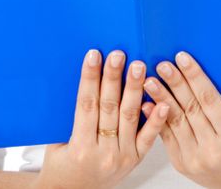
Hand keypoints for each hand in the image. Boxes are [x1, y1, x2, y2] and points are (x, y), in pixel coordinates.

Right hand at [36, 49, 169, 188]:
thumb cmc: (64, 165)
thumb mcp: (59, 141)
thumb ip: (73, 115)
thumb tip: (86, 76)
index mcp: (80, 146)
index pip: (86, 104)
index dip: (90, 78)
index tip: (94, 55)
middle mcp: (103, 152)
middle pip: (109, 107)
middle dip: (114, 77)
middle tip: (119, 54)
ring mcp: (122, 156)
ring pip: (129, 116)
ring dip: (134, 89)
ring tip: (139, 66)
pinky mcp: (136, 159)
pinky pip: (149, 137)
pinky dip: (156, 119)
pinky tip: (161, 101)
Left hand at [141, 51, 220, 188]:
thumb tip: (198, 72)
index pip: (210, 100)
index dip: (195, 76)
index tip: (182, 58)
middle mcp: (213, 150)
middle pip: (190, 108)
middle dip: (174, 84)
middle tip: (162, 64)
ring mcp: (195, 159)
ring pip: (175, 122)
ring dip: (161, 98)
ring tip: (150, 81)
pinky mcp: (182, 164)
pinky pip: (167, 137)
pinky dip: (156, 118)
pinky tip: (148, 103)